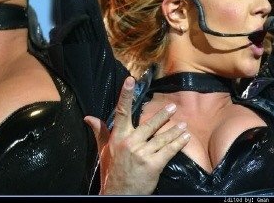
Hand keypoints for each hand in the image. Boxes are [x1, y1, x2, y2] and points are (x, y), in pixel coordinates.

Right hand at [84, 76, 189, 194]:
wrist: (118, 194)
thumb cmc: (110, 171)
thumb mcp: (103, 151)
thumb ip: (100, 132)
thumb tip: (88, 117)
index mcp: (118, 137)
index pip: (121, 112)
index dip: (125, 95)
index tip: (130, 81)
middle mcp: (130, 142)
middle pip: (148, 125)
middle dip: (162, 116)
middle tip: (172, 107)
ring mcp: (142, 153)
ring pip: (161, 137)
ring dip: (174, 130)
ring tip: (183, 124)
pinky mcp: (153, 165)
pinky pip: (168, 151)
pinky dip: (178, 143)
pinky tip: (185, 138)